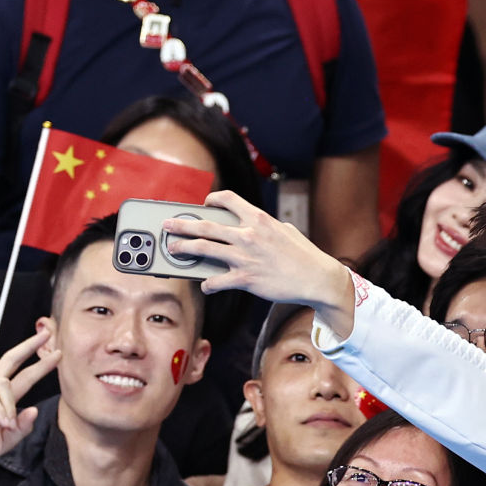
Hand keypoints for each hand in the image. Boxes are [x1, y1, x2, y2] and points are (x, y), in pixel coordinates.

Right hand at [0, 330, 60, 465]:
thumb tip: (34, 410)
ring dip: (10, 406)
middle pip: (12, 359)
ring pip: (5, 384)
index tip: (57, 355)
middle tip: (47, 335)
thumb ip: (22, 427)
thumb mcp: (7, 440)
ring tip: (6, 425)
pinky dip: (0, 409)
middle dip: (30, 346)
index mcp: (3, 398)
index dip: (40, 366)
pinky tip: (1, 422)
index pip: (25, 376)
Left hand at [162, 191, 349, 304]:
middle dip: (182, 225)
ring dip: (184, 249)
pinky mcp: (246, 279)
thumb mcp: (286, 231)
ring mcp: (245, 257)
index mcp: (258, 218)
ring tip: (173, 249)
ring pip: (204, 250)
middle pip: (205, 226)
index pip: (227, 200)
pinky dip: (208, 283)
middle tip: (168, 225)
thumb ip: (267, 227)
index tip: (203, 204)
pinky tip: (205, 285)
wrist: (317, 278)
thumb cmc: (304, 255)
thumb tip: (255, 228)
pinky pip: (217, 280)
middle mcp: (248, 234)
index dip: (211, 200)